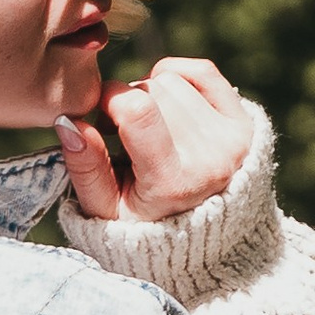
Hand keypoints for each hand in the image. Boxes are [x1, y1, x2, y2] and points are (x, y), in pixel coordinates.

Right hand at [57, 56, 251, 223]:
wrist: (210, 243)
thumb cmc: (145, 227)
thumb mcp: (106, 211)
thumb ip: (86, 167)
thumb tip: (68, 121)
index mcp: (174, 185)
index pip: (137, 110)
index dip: (108, 100)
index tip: (101, 118)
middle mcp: (211, 160)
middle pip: (152, 90)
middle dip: (129, 102)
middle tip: (126, 135)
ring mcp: (233, 140)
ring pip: (173, 80)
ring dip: (152, 94)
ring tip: (150, 130)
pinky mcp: (245, 124)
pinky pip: (202, 71)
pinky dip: (178, 77)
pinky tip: (168, 106)